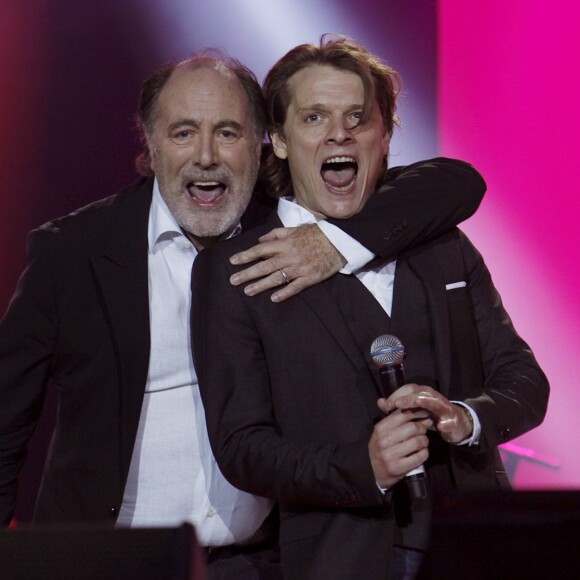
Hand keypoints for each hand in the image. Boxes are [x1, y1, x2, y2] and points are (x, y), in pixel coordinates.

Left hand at [229, 224, 345, 301]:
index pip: (260, 250)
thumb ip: (276, 234)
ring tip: (247, 291)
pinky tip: (273, 299)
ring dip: (261, 285)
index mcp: (285, 243)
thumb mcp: (295, 229)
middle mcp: (290, 256)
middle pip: (264, 266)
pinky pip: (295, 287)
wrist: (339, 241)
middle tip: (233, 281)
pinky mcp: (310, 278)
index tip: (232, 261)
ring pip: (276, 278)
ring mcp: (299, 268)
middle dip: (247, 273)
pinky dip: (284, 293)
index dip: (246, 256)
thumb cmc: (316, 234)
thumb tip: (260, 240)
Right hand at [369, 407, 430, 488]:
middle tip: (423, 430)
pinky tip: (422, 452)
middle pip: (413, 427)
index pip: (403, 414)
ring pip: (417, 442)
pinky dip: (424, 453)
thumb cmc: (381, 447)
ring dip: (424, 441)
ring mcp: (389, 455)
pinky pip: (419, 457)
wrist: (373, 471)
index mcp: (380, 428)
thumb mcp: (382, 431)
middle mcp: (383, 441)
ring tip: (422, 442)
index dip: (417, 413)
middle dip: (422, 428)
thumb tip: (411, 403)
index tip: (424, 414)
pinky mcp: (397, 468)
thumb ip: (394, 417)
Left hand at [383, 384, 472, 443]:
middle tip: (397, 404)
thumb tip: (380, 402)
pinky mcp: (453, 420)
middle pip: (420, 392)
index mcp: (422, 394)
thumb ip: (397, 406)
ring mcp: (444, 407)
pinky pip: (451, 420)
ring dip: (426, 401)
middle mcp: (433, 397)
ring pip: (435, 402)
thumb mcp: (413, 410)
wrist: (455, 424)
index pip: (408, 389)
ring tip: (417, 402)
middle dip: (408, 397)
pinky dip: (446, 423)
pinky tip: (441, 426)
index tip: (386, 405)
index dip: (397, 395)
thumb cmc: (430, 415)